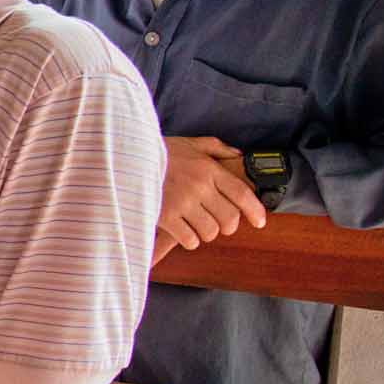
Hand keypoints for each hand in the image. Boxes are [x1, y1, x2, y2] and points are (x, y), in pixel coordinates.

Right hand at [153, 136, 268, 264]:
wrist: (123, 157)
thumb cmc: (157, 151)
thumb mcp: (189, 143)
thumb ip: (215, 148)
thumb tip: (238, 154)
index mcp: (207, 169)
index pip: (241, 193)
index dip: (255, 210)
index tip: (260, 222)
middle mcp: (199, 186)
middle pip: (229, 218)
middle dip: (227, 225)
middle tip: (218, 223)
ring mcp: (182, 203)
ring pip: (210, 231)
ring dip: (207, 232)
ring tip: (197, 226)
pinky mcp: (165, 217)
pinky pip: (190, 239)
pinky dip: (190, 240)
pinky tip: (183, 232)